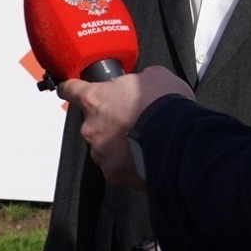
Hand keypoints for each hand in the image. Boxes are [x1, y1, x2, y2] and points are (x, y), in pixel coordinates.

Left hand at [57, 67, 192, 189]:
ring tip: (145, 142)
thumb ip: (138, 78)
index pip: (70, 89)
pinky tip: (147, 158)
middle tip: (134, 122)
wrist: (180, 140)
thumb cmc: (165, 104)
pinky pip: (118, 167)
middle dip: (111, 122)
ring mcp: (100, 153)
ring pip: (105, 147)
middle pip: (94, 123)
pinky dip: (130, 164)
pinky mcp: (114, 174)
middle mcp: (91, 127)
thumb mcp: (155, 76)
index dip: (71, 88)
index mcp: (95, 99)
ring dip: (120, 145)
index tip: (69, 88)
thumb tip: (141, 83)